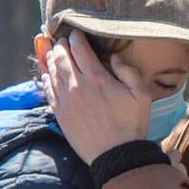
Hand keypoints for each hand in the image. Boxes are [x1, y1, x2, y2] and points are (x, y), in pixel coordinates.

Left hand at [44, 30, 150, 163]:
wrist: (115, 155)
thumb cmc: (132, 124)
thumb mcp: (142, 95)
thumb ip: (128, 71)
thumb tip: (114, 57)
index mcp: (97, 78)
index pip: (80, 48)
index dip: (77, 37)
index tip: (78, 33)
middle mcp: (77, 85)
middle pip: (61, 56)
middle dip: (61, 44)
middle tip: (63, 39)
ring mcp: (65, 99)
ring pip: (51, 70)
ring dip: (52, 57)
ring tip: (54, 51)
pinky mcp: (59, 112)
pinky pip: (47, 88)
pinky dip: (46, 76)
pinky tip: (48, 73)